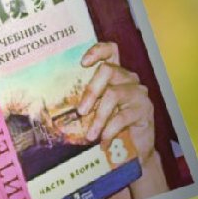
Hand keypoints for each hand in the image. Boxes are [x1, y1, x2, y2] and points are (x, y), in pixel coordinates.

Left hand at [79, 42, 155, 165]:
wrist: (136, 147)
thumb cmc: (111, 124)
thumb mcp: (97, 108)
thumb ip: (85, 99)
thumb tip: (52, 101)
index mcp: (115, 74)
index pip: (111, 50)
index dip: (97, 51)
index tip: (83, 63)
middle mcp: (129, 79)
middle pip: (108, 70)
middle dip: (91, 91)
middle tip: (81, 111)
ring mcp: (138, 93)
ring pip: (113, 94)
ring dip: (98, 117)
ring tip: (90, 135)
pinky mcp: (145, 109)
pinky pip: (122, 117)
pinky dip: (109, 131)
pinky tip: (103, 142)